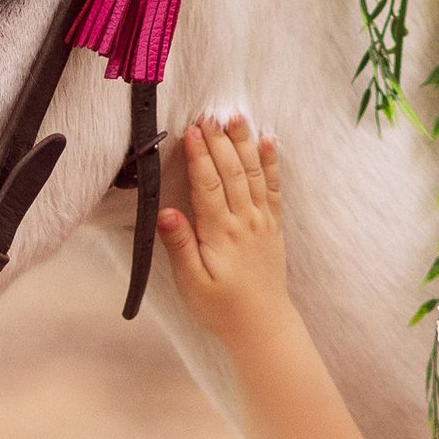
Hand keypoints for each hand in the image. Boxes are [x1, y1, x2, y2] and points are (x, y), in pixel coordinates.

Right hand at [155, 115, 289, 341]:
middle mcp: (245, 222)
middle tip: (209, 113)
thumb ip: (180, 246)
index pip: (208, 185)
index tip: (191, 130)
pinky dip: (271, 162)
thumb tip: (165, 213)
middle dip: (219, 140)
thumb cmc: (221, 307)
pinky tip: (268, 140)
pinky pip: (273, 187)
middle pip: (232, 171)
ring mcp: (262, 221)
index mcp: (221, 234)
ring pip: (254, 173)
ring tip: (236, 116)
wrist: (262, 325)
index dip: (199, 156)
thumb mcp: (192, 283)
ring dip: (244, 142)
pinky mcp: (273, 225)